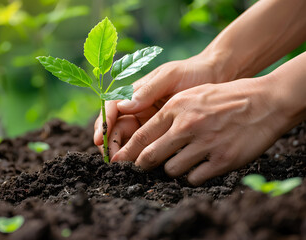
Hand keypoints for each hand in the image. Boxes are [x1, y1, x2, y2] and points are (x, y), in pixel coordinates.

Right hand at [94, 53, 234, 152]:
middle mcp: (137, 108)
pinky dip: (139, 156)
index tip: (100, 138)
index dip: (103, 123)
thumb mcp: (170, 77)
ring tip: (123, 166)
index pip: (111, 108)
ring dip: (122, 153)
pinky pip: (145, 147)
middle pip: (114, 128)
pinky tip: (140, 166)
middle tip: (113, 159)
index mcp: (135, 93)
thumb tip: (123, 106)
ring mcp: (147, 122)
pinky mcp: (160, 134)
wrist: (217, 79)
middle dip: (110, 143)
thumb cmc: (192, 72)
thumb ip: (148, 90)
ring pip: (127, 140)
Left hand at [111, 76, 288, 185]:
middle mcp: (187, 126)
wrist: (264, 102)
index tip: (119, 161)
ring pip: (171, 170)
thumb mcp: (190, 95)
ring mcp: (204, 143)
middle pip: (150, 156)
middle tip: (141, 168)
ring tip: (181, 161)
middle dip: (141, 165)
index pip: (141, 136)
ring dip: (172, 169)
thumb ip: (166, 110)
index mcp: (176, 108)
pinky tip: (199, 166)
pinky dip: (193, 175)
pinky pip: (194, 178)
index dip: (127, 152)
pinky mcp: (222, 160)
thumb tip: (140, 124)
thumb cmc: (224, 97)